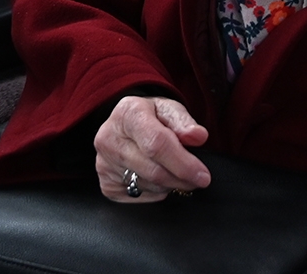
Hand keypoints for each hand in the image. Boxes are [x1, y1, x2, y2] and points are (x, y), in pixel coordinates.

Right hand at [94, 95, 211, 202]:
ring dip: (170, 184)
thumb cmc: (151, 117)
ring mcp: (103, 163)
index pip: (156, 144)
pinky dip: (155, 192)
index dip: (183, 163)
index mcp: (128, 113)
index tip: (203, 175)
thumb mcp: (169, 109)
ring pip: (147, 186)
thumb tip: (198, 136)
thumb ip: (184, 122)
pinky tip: (158, 178)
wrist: (126, 125)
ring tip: (177, 173)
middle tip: (198, 180)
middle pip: (152, 170)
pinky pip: (138, 197)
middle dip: (181, 179)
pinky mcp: (105, 184)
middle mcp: (109, 138)